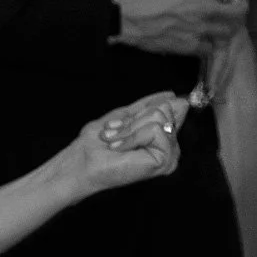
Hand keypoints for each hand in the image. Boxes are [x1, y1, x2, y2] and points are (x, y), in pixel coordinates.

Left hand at [64, 93, 189, 194]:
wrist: (83, 161)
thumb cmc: (97, 143)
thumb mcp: (124, 116)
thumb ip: (148, 107)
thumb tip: (173, 96)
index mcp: (162, 136)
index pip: (171, 105)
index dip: (144, 108)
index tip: (120, 124)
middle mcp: (170, 146)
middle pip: (164, 109)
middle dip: (133, 120)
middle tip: (116, 135)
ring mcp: (170, 155)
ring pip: (159, 118)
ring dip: (129, 129)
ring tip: (116, 143)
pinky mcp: (166, 161)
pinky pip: (155, 130)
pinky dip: (132, 137)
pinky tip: (121, 149)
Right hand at [113, 0, 256, 55]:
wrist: (122, 17)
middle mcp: (206, 8)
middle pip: (239, 13)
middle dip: (241, 10)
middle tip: (236, 8)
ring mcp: (199, 29)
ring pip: (227, 33)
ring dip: (227, 28)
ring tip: (221, 26)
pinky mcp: (188, 46)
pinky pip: (209, 48)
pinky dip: (209, 45)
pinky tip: (203, 41)